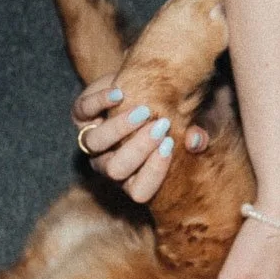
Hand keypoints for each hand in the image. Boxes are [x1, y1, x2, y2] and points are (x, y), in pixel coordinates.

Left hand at [72, 76, 207, 202]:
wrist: (145, 86)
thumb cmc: (170, 114)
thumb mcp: (189, 126)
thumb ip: (198, 136)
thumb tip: (195, 142)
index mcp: (132, 176)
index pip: (139, 191)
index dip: (153, 173)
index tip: (170, 146)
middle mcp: (108, 163)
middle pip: (115, 170)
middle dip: (138, 149)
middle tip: (162, 126)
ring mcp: (91, 140)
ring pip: (95, 143)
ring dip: (120, 127)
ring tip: (144, 111)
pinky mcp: (81, 113)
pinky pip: (84, 110)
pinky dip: (100, 101)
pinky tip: (120, 94)